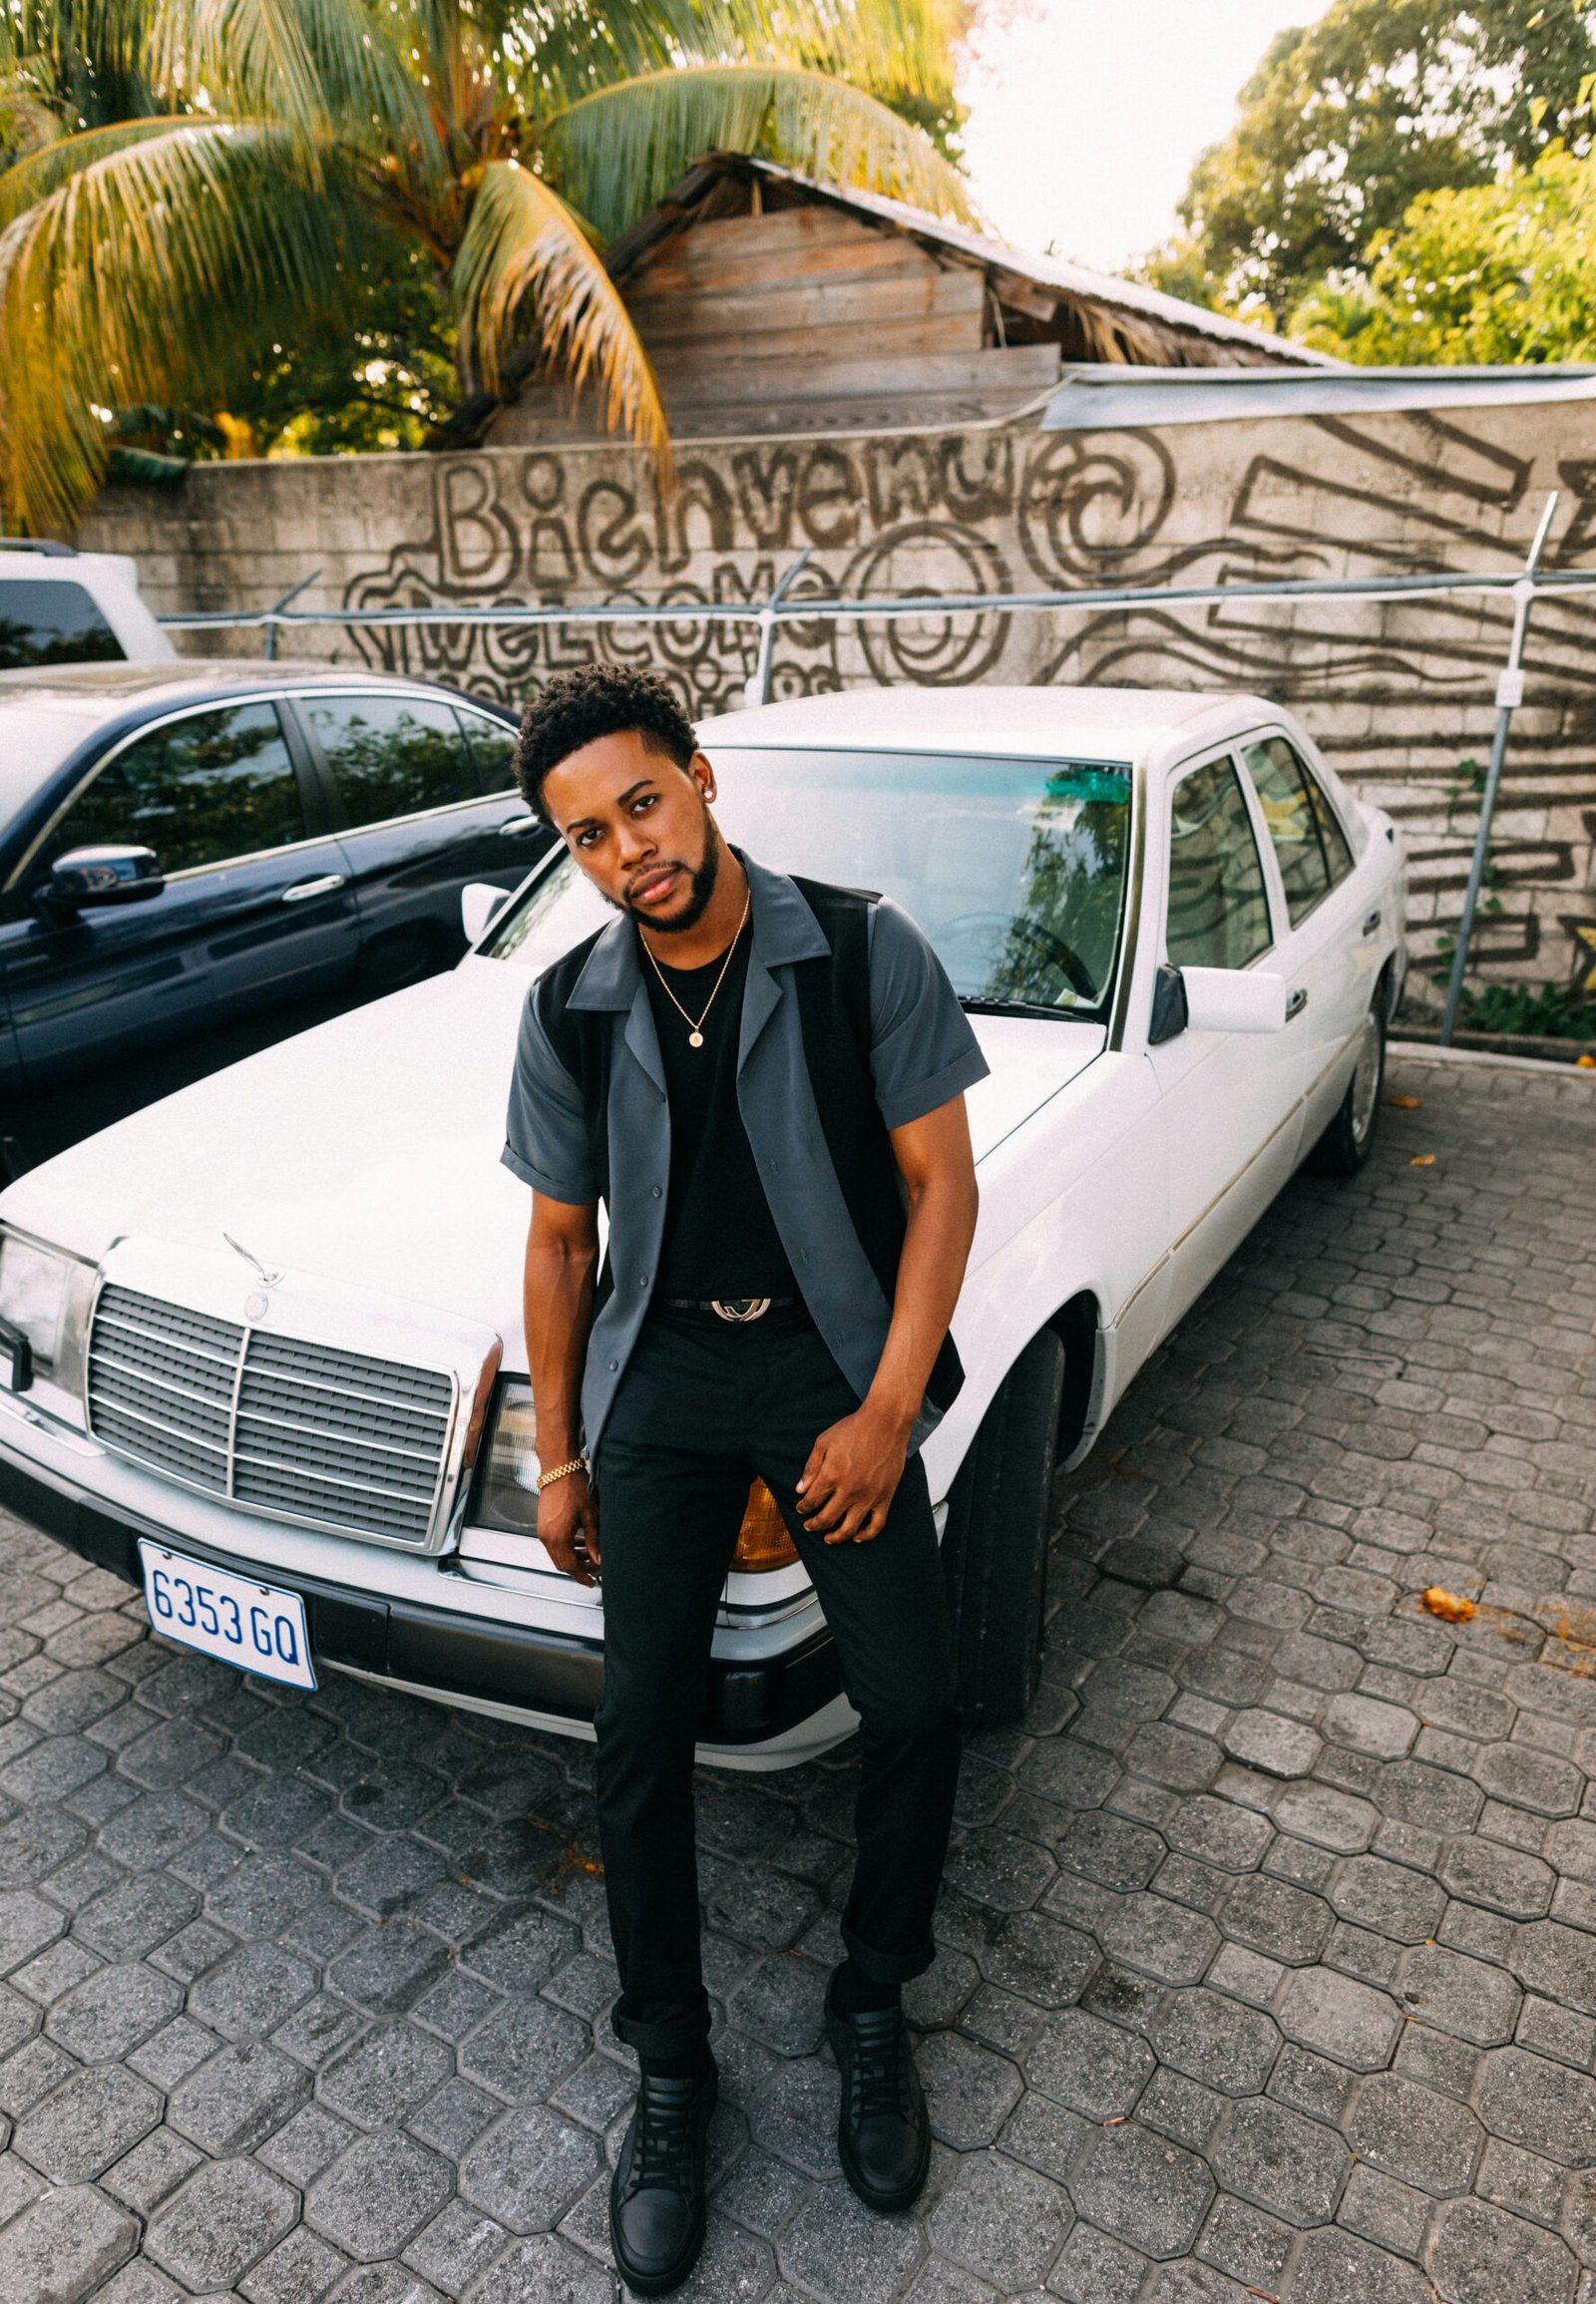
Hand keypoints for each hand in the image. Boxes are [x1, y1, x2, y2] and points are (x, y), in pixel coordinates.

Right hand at [537, 1469, 601, 1586]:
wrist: (558, 1469)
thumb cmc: (573, 1487)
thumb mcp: (590, 1516)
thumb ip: (594, 1540)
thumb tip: (598, 1558)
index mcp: (558, 1537)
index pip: (570, 1567)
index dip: (582, 1576)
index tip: (591, 1581)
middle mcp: (547, 1537)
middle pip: (562, 1564)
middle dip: (578, 1568)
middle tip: (594, 1567)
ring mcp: (542, 1531)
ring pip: (557, 1554)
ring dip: (572, 1557)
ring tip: (589, 1553)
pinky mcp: (543, 1524)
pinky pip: (553, 1544)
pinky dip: (566, 1547)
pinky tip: (579, 1540)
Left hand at [795, 1406, 908, 1544]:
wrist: (885, 1423)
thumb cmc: (855, 1429)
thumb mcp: (823, 1442)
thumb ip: (811, 1467)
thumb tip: (800, 1489)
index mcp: (831, 1475)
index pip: (811, 1501)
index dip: (803, 1508)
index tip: (801, 1508)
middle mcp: (849, 1490)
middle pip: (826, 1518)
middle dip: (814, 1525)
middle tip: (809, 1526)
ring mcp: (868, 1496)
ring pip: (849, 1528)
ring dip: (835, 1537)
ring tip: (828, 1538)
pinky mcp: (884, 1497)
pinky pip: (876, 1524)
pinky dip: (866, 1535)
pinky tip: (857, 1537)